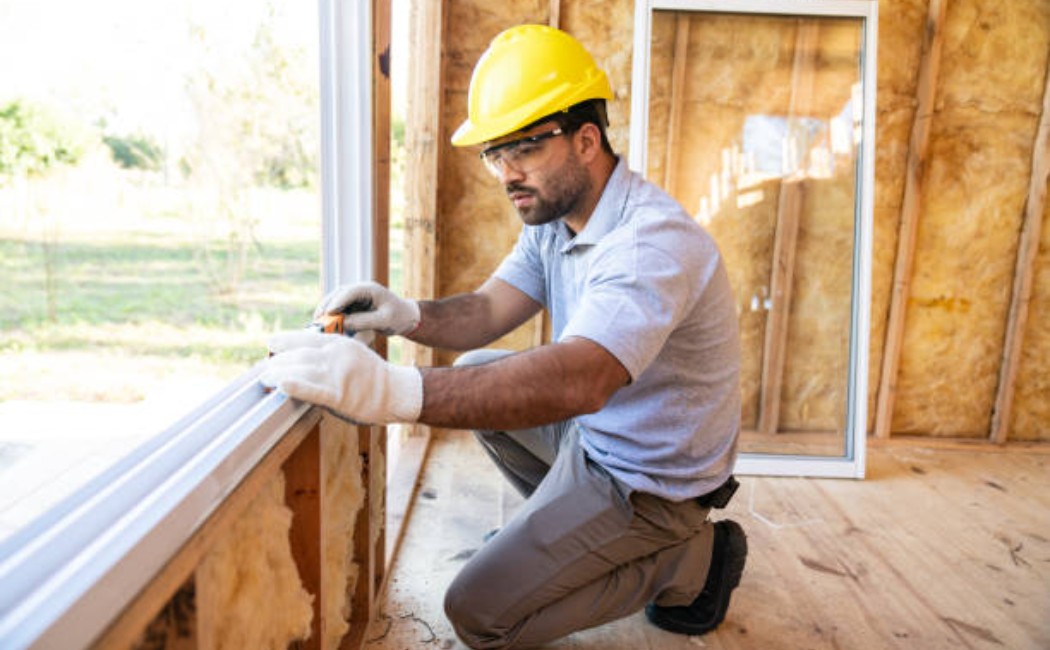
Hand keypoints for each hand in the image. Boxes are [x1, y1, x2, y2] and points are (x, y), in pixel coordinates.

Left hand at [261, 330, 422, 423]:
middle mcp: (336, 355)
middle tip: (263, 369)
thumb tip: (302, 357)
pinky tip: (282, 387)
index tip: (270, 345)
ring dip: (278, 373)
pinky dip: (295, 387)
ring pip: (300, 370)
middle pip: (298, 355)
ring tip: (265, 379)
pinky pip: (313, 390)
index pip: (303, 338)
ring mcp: (337, 375)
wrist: (396, 391)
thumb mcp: (352, 352)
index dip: (284, 342)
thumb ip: (329, 353)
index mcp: (338, 343)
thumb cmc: (371, 375)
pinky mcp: (339, 395)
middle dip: (277, 361)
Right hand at [315, 281, 419, 335]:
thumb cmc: (398, 317)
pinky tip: (326, 326)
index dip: (337, 302)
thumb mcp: (384, 320)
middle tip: (318, 320)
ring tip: (318, 324)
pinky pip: (339, 310)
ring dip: (326, 312)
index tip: (328, 313)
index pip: (349, 292)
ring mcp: (355, 298)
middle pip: (338, 295)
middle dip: (327, 306)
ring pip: (335, 302)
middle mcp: (360, 291)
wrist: (405, 318)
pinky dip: (332, 317)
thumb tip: (343, 323)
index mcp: (369, 289)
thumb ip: (364, 321)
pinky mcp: (353, 306)